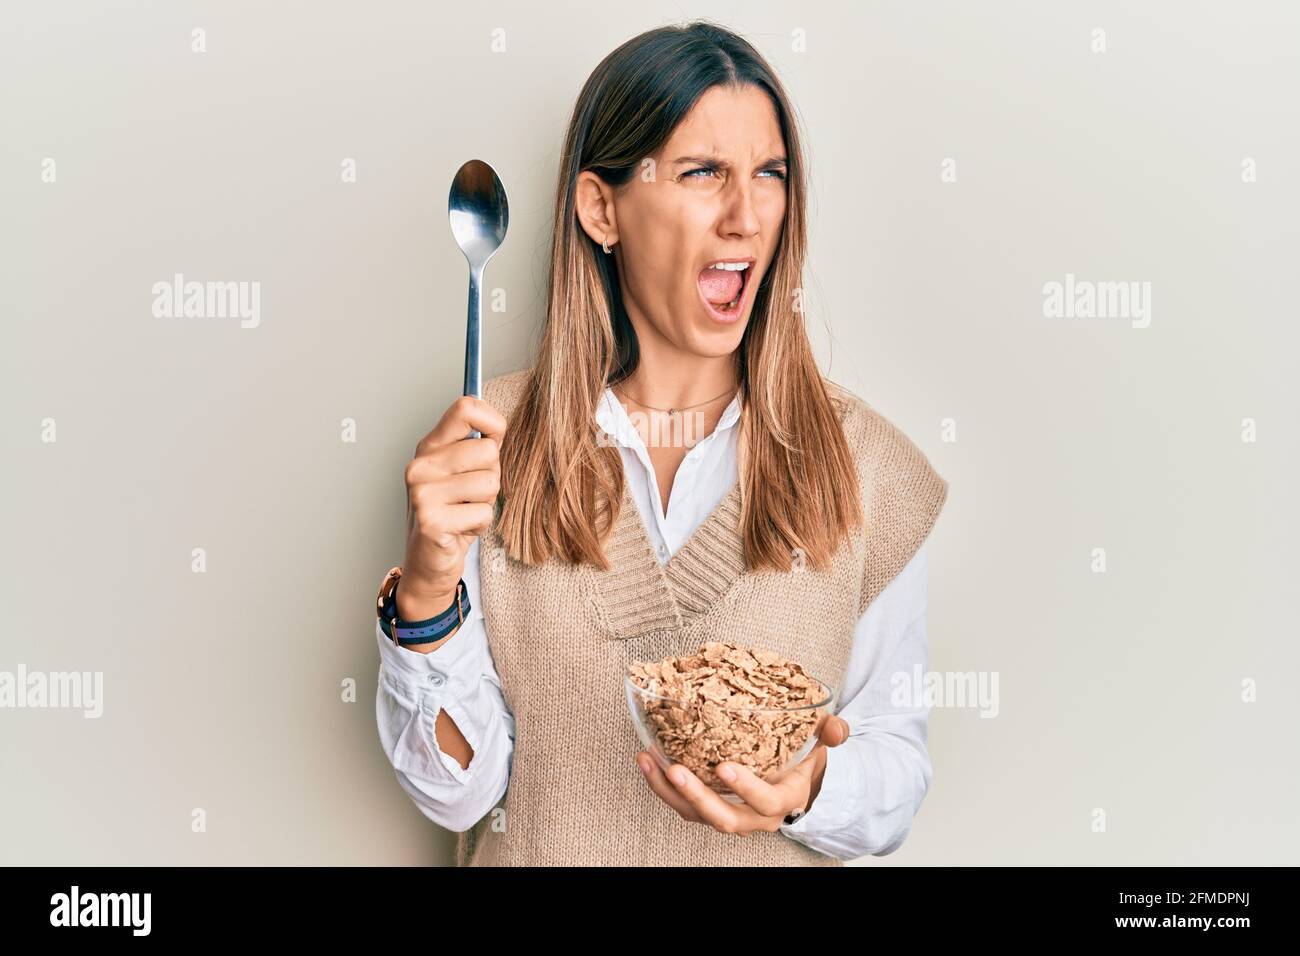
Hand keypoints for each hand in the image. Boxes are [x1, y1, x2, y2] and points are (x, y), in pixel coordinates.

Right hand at [400, 395, 506, 618]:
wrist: (429, 563)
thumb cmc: (452, 516)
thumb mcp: (463, 474)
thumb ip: (478, 446)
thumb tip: (498, 425)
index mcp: (430, 447)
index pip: (465, 408)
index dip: (493, 423)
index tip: (495, 441)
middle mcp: (421, 465)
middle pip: (487, 450)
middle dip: (492, 476)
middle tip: (472, 495)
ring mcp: (423, 492)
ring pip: (489, 482)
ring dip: (486, 503)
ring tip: (465, 512)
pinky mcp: (431, 520)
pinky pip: (483, 512)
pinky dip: (480, 524)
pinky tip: (461, 529)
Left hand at [635, 714, 850, 834]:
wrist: (796, 784)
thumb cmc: (803, 760)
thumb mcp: (821, 745)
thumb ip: (831, 734)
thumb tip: (836, 728)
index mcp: (784, 799)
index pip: (766, 801)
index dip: (746, 788)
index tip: (725, 767)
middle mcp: (756, 816)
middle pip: (725, 819)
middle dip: (697, 797)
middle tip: (676, 770)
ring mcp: (732, 814)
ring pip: (697, 815)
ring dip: (668, 791)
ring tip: (647, 761)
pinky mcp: (710, 808)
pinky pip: (684, 806)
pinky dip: (662, 786)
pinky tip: (647, 761)